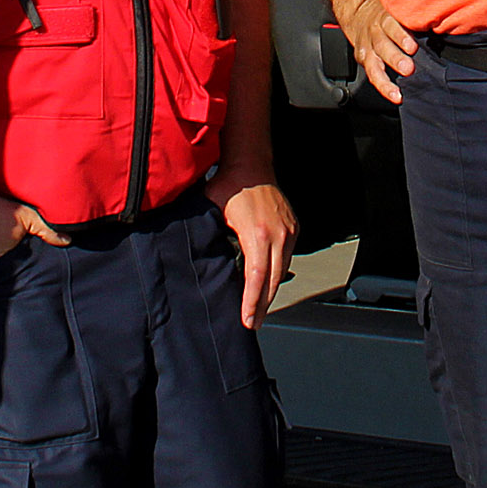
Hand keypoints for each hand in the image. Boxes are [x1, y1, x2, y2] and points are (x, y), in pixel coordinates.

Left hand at [207, 172, 295, 327]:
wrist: (251, 164)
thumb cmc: (230, 186)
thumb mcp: (211, 214)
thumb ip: (208, 238)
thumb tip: (193, 258)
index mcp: (258, 234)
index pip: (257, 277)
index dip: (252, 301)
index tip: (248, 319)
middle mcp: (279, 234)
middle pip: (274, 280)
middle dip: (263, 305)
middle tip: (254, 323)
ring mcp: (289, 231)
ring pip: (282, 270)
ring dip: (271, 290)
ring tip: (259, 308)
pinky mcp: (293, 228)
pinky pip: (287, 257)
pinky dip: (277, 273)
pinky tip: (267, 283)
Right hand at [337, 0, 416, 101]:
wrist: (360, 12)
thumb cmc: (389, 15)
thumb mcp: (399, 11)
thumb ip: (414, 21)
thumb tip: (442, 28)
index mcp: (385, 18)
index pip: (391, 25)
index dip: (401, 36)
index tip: (412, 47)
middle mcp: (374, 33)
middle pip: (382, 46)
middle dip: (394, 58)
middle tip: (408, 68)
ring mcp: (367, 48)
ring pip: (373, 64)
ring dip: (386, 80)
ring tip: (397, 92)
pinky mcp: (362, 60)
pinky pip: (372, 75)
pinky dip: (383, 87)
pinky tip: (395, 96)